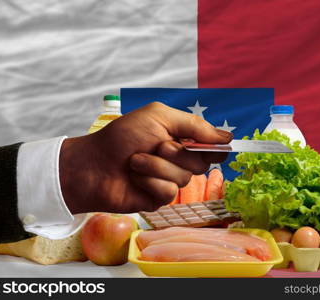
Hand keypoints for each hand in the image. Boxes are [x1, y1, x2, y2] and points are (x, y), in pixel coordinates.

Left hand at [59, 102, 231, 212]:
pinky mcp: (158, 198)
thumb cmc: (121, 136)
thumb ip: (194, 125)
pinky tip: (135, 179)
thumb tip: (227, 136)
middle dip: (177, 153)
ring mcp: (169, 180)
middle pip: (202, 163)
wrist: (92, 164)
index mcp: (181, 138)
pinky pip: (168, 192)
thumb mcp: (158, 117)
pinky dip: (150, 183)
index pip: (212, 146)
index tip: (212, 146)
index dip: (215, 146)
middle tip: (156, 146)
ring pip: (184, 178)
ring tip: (135, 162)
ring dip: (157, 167)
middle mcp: (178, 160)